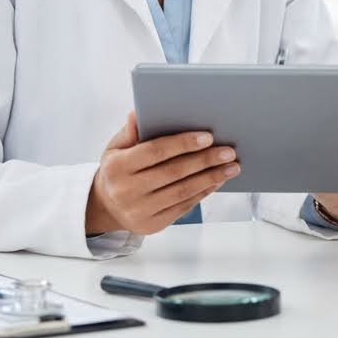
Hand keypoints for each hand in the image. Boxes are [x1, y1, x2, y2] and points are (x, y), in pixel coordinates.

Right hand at [86, 112, 239, 235]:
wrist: (106, 206)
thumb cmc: (117, 170)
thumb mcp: (116, 148)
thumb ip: (130, 131)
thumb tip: (138, 112)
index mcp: (117, 167)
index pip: (155, 151)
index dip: (183, 144)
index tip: (208, 137)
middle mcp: (127, 191)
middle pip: (173, 172)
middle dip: (205, 161)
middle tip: (229, 151)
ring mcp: (140, 211)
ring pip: (182, 192)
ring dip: (211, 178)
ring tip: (231, 166)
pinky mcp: (153, 225)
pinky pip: (183, 206)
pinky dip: (203, 192)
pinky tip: (217, 180)